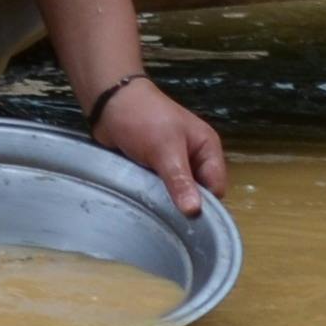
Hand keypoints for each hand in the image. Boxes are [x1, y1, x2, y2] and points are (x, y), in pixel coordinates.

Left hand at [88, 77, 225, 218]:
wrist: (109, 103)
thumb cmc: (144, 119)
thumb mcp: (165, 149)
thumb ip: (181, 181)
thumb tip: (194, 212)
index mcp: (207, 148)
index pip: (216, 186)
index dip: (206, 204)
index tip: (189, 222)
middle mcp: (194, 158)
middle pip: (198, 193)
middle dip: (185, 205)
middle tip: (170, 221)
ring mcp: (174, 164)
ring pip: (178, 194)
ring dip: (167, 202)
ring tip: (154, 213)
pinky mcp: (154, 170)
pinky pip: (160, 190)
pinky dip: (154, 197)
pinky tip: (145, 205)